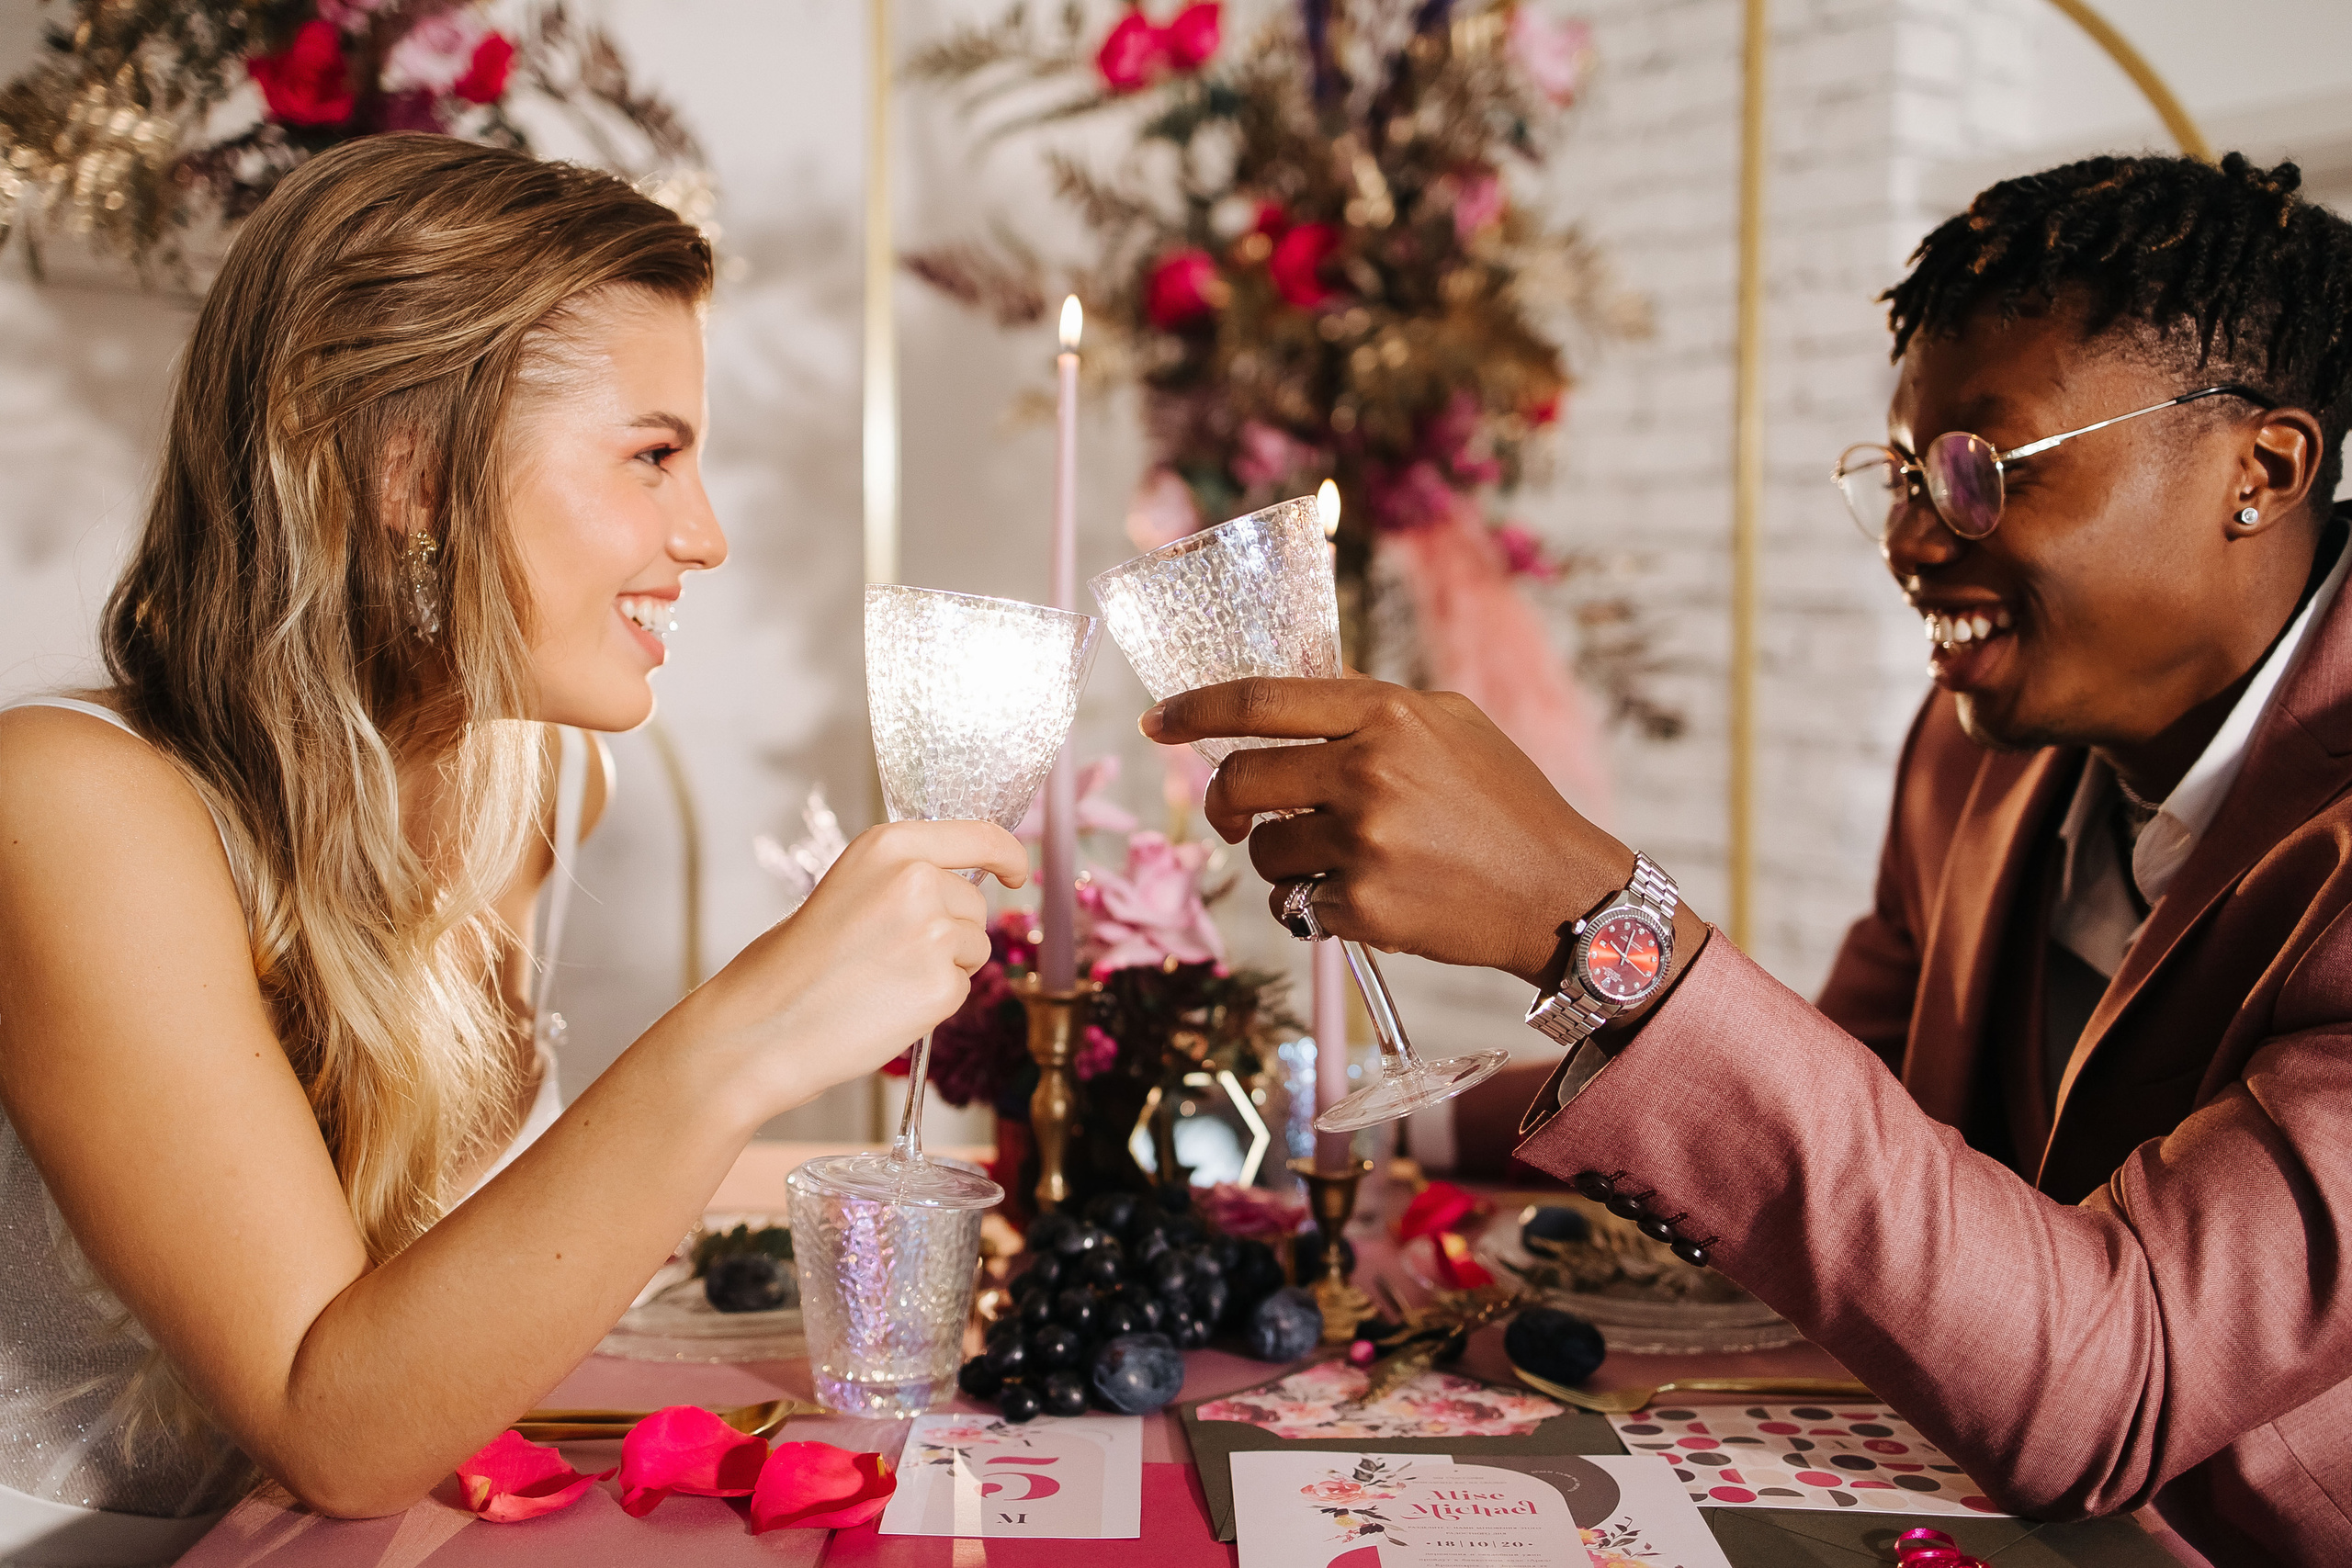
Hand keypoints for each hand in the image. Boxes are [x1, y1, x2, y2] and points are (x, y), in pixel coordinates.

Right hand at [694, 819, 1027, 1112]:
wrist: (761, 1026)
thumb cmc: (794, 964)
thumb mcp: (848, 888)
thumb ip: (904, 878)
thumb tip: (961, 887)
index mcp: (890, 846)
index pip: (981, 835)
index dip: (1007, 854)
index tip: (1016, 871)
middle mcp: (918, 880)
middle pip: (975, 904)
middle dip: (950, 930)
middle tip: (885, 956)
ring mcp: (933, 934)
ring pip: (974, 949)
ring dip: (943, 968)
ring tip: (881, 980)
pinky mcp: (942, 987)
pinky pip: (961, 990)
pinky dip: (932, 1003)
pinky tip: (886, 1006)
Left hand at [1143, 679, 1648, 984]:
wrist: (1561, 892)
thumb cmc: (1506, 803)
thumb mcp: (1449, 723)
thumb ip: (1369, 704)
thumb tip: (1292, 688)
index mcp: (1385, 714)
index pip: (1258, 700)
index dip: (1194, 711)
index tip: (1157, 723)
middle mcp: (1369, 772)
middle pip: (1241, 778)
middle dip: (1226, 801)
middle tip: (1238, 817)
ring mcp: (1365, 842)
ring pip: (1264, 850)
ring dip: (1282, 860)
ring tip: (1338, 861)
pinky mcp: (1365, 907)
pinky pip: (1298, 904)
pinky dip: (1318, 905)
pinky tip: (1369, 898)